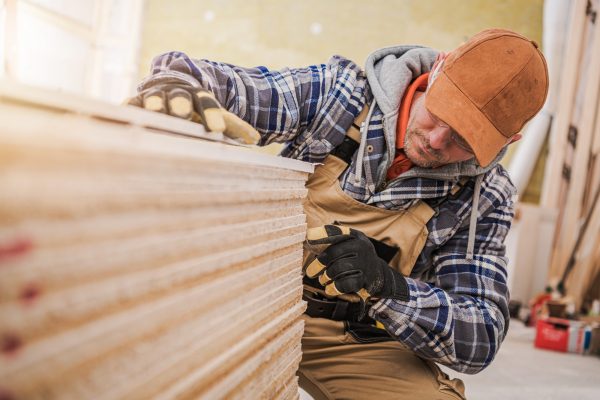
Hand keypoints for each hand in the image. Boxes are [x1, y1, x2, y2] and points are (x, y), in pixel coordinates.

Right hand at [126, 83, 259, 144]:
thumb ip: (234, 126)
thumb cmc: (197, 110)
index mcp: (200, 97)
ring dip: (156, 103)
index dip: (213, 115)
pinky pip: (131, 104)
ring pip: (155, 97)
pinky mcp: (136, 101)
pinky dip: (130, 108)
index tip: (217, 130)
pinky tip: (128, 115)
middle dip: (182, 103)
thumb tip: (256, 139)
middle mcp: (178, 94)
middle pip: (181, 97)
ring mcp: (156, 96)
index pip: (208, 104)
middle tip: (184, 114)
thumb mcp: (215, 115)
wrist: (170, 88)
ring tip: (157, 112)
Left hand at [305, 225, 409, 301]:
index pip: (336, 233)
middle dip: (319, 264)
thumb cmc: (356, 258)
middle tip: (311, 272)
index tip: (308, 238)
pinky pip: (345, 284)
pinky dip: (334, 287)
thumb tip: (308, 238)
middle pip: (333, 253)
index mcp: (355, 237)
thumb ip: (332, 241)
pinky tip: (330, 288)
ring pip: (338, 269)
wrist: (378, 274)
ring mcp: (365, 264)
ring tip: (323, 279)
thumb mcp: (350, 245)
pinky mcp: (366, 280)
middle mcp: (361, 247)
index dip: (321, 235)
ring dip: (326, 276)